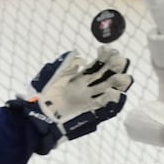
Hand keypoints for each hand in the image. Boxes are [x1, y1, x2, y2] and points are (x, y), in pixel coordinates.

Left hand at [17, 47, 132, 148]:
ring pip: (108, 89)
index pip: (96, 65)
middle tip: (119, 60)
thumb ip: (67, 64)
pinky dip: (111, 101)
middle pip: (106, 75)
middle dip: (114, 67)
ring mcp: (90, 99)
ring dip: (117, 83)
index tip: (106, 50)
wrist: (40, 114)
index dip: (103, 57)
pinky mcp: (90, 112)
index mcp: (80, 77)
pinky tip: (115, 95)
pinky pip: (104, 106)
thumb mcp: (55, 74)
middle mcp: (87, 87)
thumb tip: (81, 57)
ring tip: (123, 77)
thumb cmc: (45, 94)